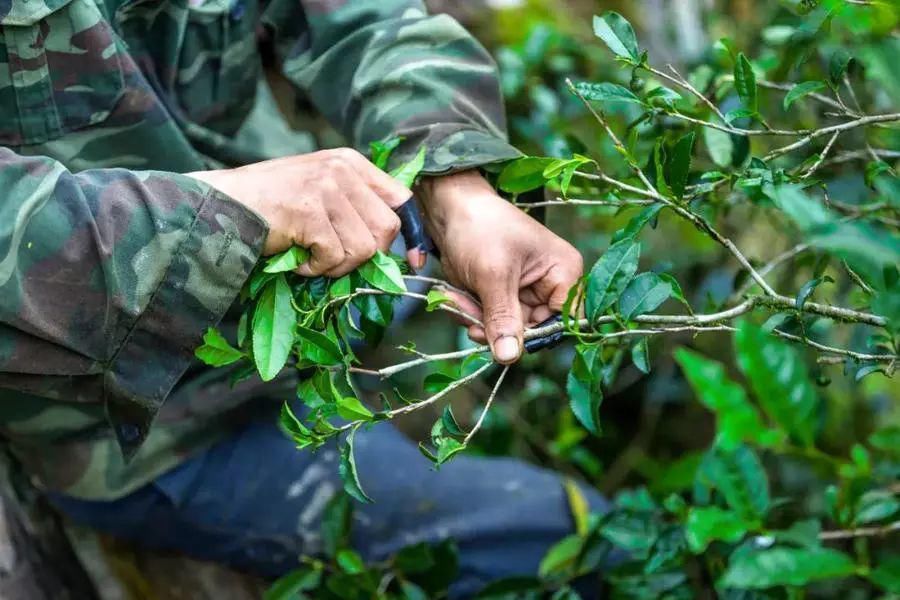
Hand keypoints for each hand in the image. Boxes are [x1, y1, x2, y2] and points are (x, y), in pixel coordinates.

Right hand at [188, 148, 424, 276]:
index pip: (401, 200)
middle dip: (366, 255)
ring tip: (311, 257)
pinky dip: (315, 269)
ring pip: (363, 249)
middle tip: (335, 258)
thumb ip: (355, 205)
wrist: (220, 204)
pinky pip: (333, 257)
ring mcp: (324, 190)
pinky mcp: (308, 213)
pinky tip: (297, 260)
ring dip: (338, 265)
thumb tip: (394, 244)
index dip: (410, 235)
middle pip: (387, 229)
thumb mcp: (320, 189)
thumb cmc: (269, 203)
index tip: (414, 262)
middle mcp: (342, 171)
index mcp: (350, 163)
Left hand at [419, 170, 582, 363]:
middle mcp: (550, 285)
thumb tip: (509, 357)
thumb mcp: (492, 274)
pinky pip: (489, 319)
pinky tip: (455, 295)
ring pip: (506, 328)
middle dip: (496, 326)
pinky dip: (469, 312)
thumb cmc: (480, 227)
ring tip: (457, 299)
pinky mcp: (501, 294)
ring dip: (477, 319)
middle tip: (469, 318)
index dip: (533, 334)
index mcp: (565, 273)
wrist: (449, 206)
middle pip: (531, 329)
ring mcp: (524, 291)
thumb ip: (502, 317)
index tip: (502, 336)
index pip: (562, 322)